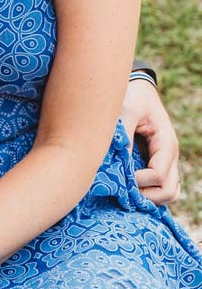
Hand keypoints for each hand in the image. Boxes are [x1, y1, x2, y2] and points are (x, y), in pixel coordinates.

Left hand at [121, 77, 180, 205]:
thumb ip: (124, 135)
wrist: (139, 91)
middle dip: (146, 196)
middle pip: (169, 192)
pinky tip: (129, 188)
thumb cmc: (133, 98)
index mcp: (166, 144)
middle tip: (123, 189)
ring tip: (126, 191)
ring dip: (149, 197)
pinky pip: (161, 187)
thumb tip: (119, 163)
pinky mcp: (157, 164)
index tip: (119, 175)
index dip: (138, 181)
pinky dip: (148, 193)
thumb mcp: (127, 111)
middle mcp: (170, 157)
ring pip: (169, 193)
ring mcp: (166, 163)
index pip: (158, 175)